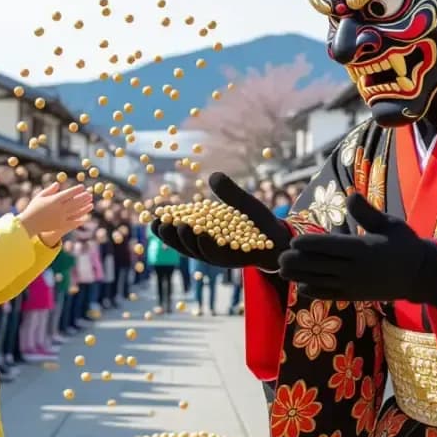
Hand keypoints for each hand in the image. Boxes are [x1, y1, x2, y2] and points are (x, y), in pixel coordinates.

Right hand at [18, 183, 94, 245]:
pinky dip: (79, 220)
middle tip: (90, 194)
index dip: (76, 190)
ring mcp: (61, 217)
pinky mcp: (60, 225)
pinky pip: (72, 222)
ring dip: (84, 207)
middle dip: (83, 198)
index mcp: (54, 200)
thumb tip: (58, 184)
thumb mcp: (40, 196)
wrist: (29, 223)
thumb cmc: (33, 208)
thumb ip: (50, 190)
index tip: (82, 187)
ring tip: (91, 204)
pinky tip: (85, 218)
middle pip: (75, 202)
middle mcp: (59, 208)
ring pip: (76, 211)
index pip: (69, 193)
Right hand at [152, 172, 289, 269]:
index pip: (181, 233)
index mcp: (207, 234)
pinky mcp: (233, 261)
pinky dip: (207, 246)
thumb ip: (229, 192)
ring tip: (180, 225)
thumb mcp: (243, 203)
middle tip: (160, 223)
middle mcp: (210, 247)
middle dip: (171, 235)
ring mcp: (221, 256)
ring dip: (187, 240)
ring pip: (198, 250)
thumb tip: (213, 176)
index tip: (154, 219)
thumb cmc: (260, 223)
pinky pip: (217, 255)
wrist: (282, 240)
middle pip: (184, 244)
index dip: (166, 228)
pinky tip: (200, 236)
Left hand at [279, 194, 436, 306]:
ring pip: (323, 281)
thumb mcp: (390, 223)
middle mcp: (357, 269)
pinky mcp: (357, 296)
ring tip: (282, 271)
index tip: (294, 242)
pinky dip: (315, 292)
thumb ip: (367, 212)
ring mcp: (356, 285)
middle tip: (279, 258)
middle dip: (299, 262)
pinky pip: (332, 295)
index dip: (311, 244)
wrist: (420, 275)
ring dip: (301, 277)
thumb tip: (350, 194)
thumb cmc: (404, 244)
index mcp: (364, 249)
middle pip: (322, 265)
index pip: (332, 246)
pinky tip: (301, 287)